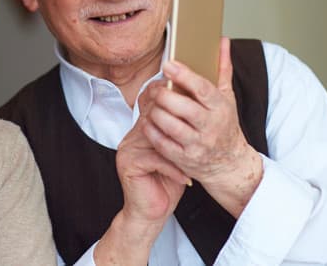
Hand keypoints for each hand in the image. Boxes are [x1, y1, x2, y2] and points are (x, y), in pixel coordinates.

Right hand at [93, 118, 188, 264]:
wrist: (150, 214)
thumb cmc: (166, 186)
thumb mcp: (176, 157)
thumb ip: (178, 138)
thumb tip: (196, 119)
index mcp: (140, 133)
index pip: (154, 112)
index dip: (174, 112)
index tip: (194, 116)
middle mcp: (131, 139)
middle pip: (154, 122)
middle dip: (178, 129)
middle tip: (199, 136)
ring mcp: (128, 150)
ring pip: (157, 139)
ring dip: (178, 151)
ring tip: (194, 161)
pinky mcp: (129, 164)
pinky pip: (155, 160)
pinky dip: (173, 169)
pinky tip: (185, 179)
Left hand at [141, 37, 262, 216]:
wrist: (230, 163)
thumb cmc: (225, 125)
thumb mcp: (227, 96)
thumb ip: (223, 68)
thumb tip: (222, 41)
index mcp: (220, 108)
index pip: (202, 89)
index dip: (184, 75)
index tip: (168, 64)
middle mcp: (210, 127)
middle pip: (182, 107)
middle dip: (164, 95)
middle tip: (155, 88)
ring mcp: (197, 145)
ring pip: (169, 125)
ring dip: (155, 112)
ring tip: (152, 104)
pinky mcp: (184, 159)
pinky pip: (161, 143)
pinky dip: (151, 130)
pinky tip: (149, 121)